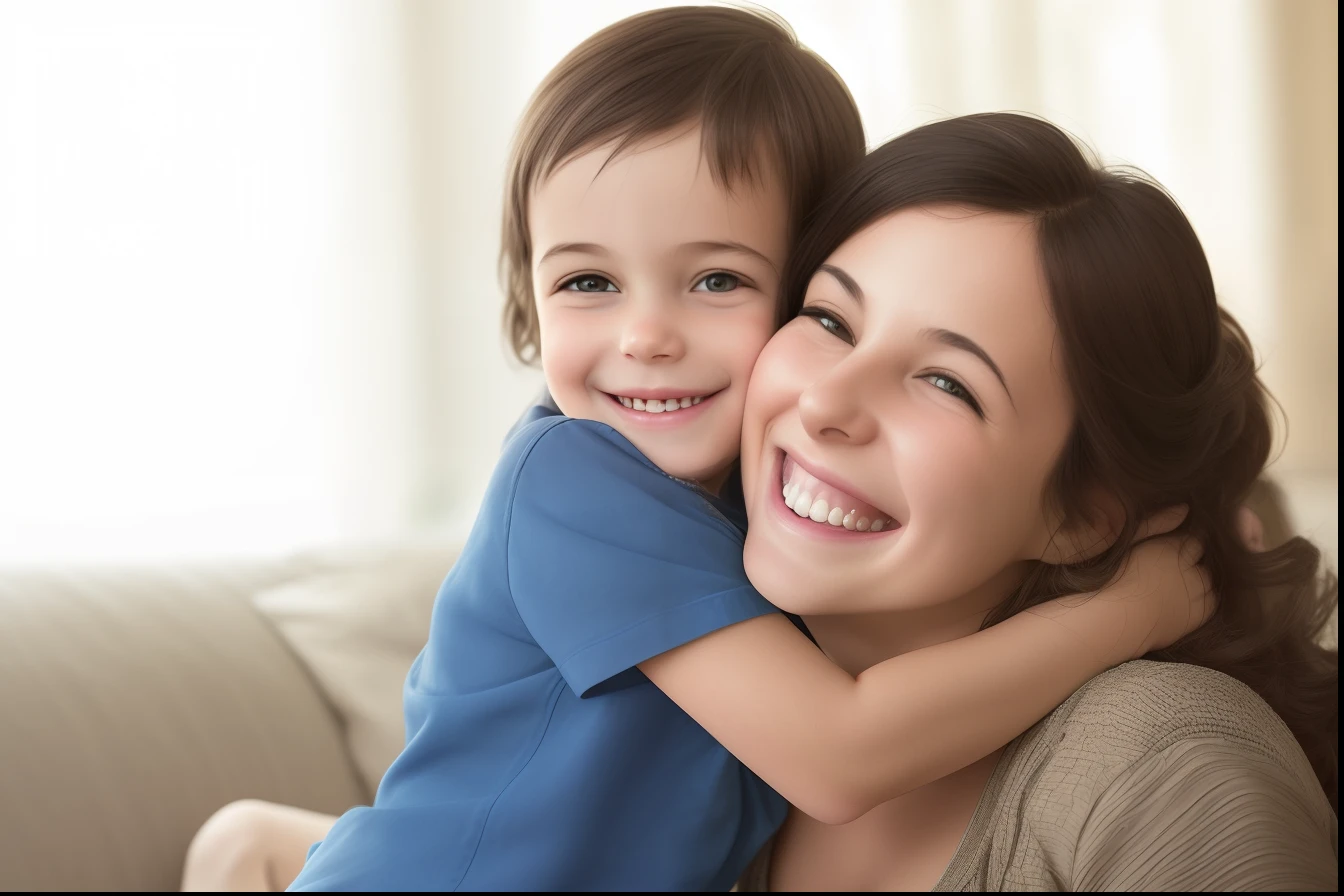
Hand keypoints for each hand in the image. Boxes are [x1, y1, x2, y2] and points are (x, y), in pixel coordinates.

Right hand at [1101, 509, 1214, 659]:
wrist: (1115, 621)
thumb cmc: (1113, 580)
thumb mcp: (1130, 543)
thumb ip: (1157, 523)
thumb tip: (1185, 508)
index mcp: (1171, 548)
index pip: (1194, 539)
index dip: (1184, 543)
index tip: (1173, 551)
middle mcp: (1190, 569)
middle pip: (1203, 560)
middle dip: (1195, 562)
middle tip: (1173, 570)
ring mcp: (1197, 593)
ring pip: (1209, 580)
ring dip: (1200, 580)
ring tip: (1179, 586)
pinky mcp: (1199, 615)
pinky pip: (1211, 601)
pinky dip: (1203, 599)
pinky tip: (1184, 601)